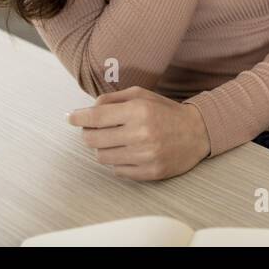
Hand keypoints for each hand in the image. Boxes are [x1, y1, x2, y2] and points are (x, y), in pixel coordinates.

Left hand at [68, 85, 210, 180]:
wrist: (197, 133)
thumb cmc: (165, 111)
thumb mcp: (142, 95)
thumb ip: (113, 99)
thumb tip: (86, 110)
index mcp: (139, 111)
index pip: (96, 117)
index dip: (78, 117)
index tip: (70, 117)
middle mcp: (141, 134)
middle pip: (93, 139)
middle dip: (88, 133)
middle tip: (95, 129)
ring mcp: (145, 156)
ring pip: (102, 157)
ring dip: (103, 148)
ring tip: (116, 141)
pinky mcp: (149, 173)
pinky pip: (116, 170)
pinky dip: (117, 161)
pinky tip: (129, 152)